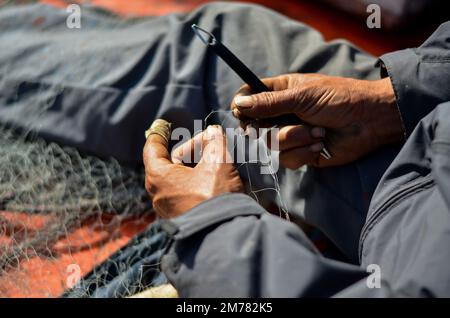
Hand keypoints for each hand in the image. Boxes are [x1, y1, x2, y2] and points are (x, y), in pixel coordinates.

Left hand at [143, 125, 242, 217]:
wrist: (223, 235)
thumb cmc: (215, 196)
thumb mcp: (218, 161)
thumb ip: (214, 141)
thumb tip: (213, 132)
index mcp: (159, 176)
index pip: (153, 148)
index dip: (159, 133)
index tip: (163, 124)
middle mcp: (158, 193)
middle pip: (170, 162)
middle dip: (191, 149)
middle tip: (210, 143)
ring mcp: (169, 209)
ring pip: (180, 178)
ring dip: (196, 166)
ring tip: (217, 161)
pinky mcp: (181, 218)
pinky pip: (185, 193)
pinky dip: (197, 182)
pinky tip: (216, 180)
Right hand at [231, 74, 402, 168]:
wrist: (370, 122)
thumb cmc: (339, 99)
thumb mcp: (302, 96)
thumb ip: (269, 102)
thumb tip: (239, 104)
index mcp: (280, 92)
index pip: (249, 97)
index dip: (242, 106)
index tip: (241, 114)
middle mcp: (281, 114)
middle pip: (253, 125)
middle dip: (267, 128)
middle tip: (276, 127)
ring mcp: (290, 134)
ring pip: (270, 145)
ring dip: (294, 139)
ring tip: (316, 131)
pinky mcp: (300, 153)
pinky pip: (286, 159)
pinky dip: (303, 152)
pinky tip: (319, 144)